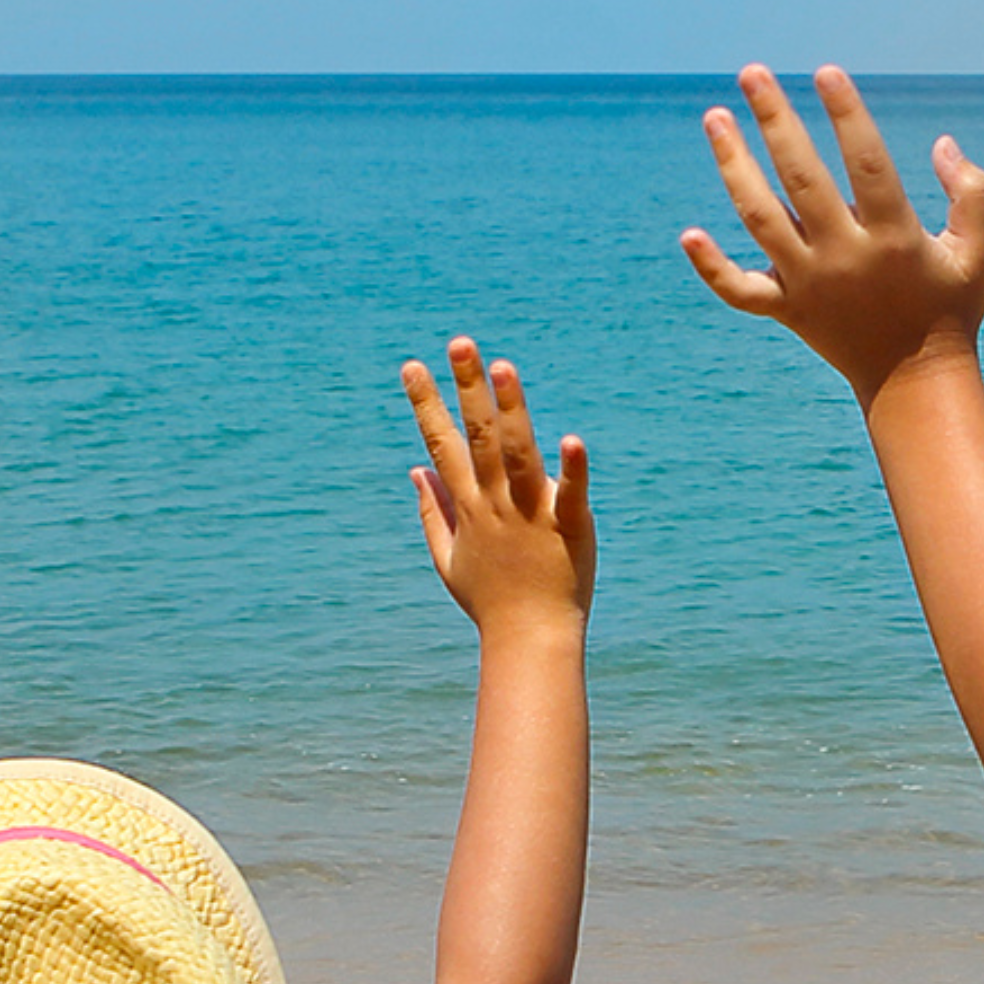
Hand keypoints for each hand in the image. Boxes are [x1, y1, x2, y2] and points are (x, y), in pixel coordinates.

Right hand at [405, 339, 594, 635]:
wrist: (529, 640)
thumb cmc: (490, 601)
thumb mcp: (448, 557)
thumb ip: (433, 510)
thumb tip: (416, 470)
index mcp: (468, 507)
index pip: (441, 445)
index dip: (426, 404)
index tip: (412, 365)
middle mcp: (496, 503)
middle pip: (477, 437)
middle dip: (466, 387)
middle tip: (460, 343)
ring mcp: (531, 514)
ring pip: (518, 454)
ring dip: (510, 410)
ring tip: (502, 368)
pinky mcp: (569, 527)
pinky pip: (570, 494)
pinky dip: (572, 468)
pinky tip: (571, 439)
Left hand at [682, 67, 983, 396]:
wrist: (916, 382)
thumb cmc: (953, 306)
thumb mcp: (981, 251)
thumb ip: (973, 193)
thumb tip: (943, 144)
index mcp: (894, 237)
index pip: (866, 162)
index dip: (847, 114)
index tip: (826, 72)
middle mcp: (845, 257)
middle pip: (801, 178)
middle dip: (774, 121)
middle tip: (752, 73)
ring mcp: (809, 284)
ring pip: (760, 218)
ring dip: (733, 165)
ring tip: (714, 118)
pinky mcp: (788, 310)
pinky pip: (740, 290)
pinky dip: (711, 266)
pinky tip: (689, 233)